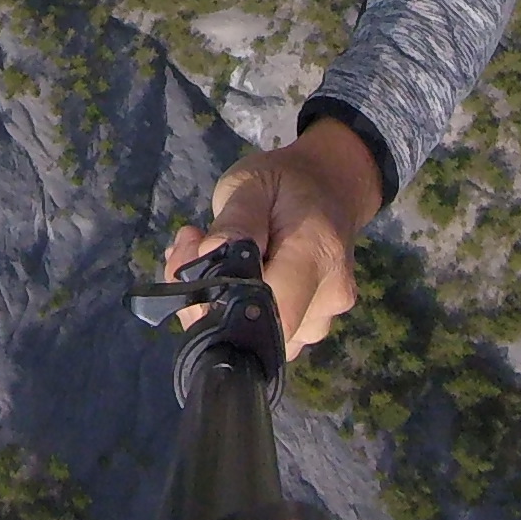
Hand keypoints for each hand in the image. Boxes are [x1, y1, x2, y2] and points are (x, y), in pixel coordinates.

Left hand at [163, 121, 384, 357]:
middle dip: (212, 304)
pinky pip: (271, 336)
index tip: (194, 263)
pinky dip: (243, 314)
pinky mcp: (314, 325)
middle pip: (262, 331)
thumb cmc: (286, 181)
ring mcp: (325, 316)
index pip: (274, 309)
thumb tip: (208, 256)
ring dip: (224, 309)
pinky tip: (231, 279)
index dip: (225, 303)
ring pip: (262, 339)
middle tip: (190, 252)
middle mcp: (328, 295)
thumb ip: (234, 221)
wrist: (330, 186)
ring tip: (210, 258)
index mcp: (317, 253)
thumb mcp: (252, 182)